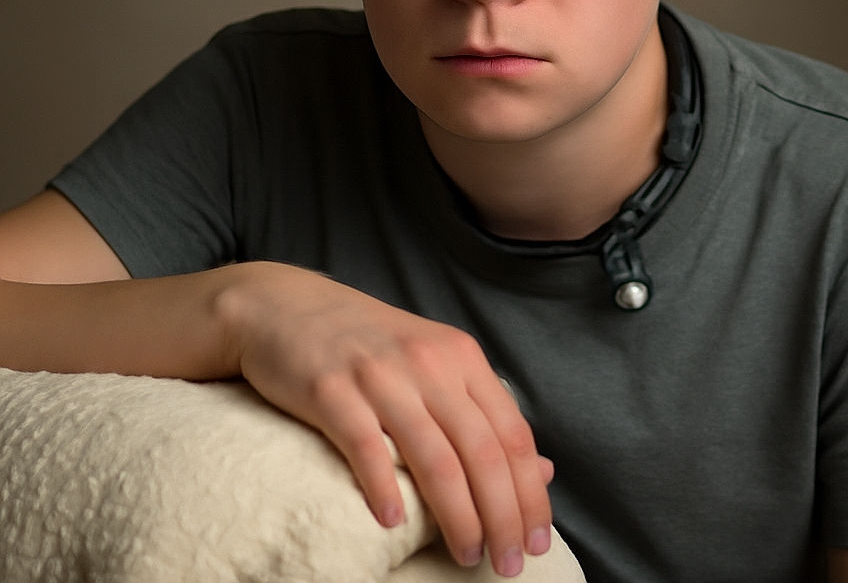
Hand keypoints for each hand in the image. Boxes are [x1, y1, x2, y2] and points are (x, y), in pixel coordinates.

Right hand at [220, 261, 552, 576]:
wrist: (288, 306)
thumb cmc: (368, 344)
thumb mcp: (435, 363)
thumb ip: (482, 411)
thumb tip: (543, 469)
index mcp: (460, 355)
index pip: (512, 432)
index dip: (530, 491)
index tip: (537, 540)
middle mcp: (428, 362)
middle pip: (480, 450)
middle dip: (503, 515)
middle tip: (509, 564)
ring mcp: (379, 374)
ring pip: (433, 456)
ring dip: (456, 516)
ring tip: (466, 554)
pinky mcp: (329, 389)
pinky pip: (365, 447)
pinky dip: (384, 490)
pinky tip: (393, 525)